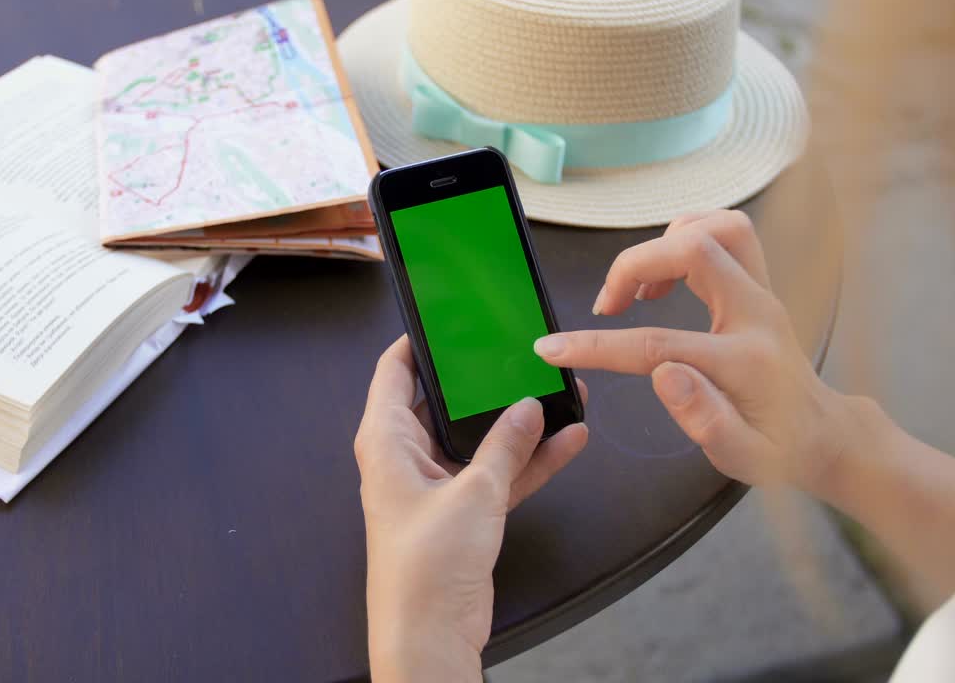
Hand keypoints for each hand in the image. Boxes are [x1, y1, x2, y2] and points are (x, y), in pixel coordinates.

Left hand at [355, 337, 587, 682]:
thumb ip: (506, 446)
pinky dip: (528, 461)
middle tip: (515, 351)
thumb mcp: (474, 494)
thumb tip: (528, 407)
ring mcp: (435, 485)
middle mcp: (406, 457)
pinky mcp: (462, 512)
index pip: (394, 373)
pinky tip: (567, 441)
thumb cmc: (424, 567)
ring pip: (478, 439)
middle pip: (443, 403)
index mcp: (386, 441)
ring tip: (559, 393)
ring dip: (516, 423)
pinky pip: (497, 474)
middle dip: (481, 381)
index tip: (449, 318)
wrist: (429, 636)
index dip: (418, 343)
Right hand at [533, 210, 849, 491]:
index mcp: (745, 362)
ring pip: (719, 227)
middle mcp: (758, 313)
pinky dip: (686, 239)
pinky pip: (727, 233)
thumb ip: (704, 419)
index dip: (597, 345)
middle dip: (634, 265)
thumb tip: (663, 375)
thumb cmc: (777, 451)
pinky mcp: (760, 285)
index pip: (658, 343)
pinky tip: (665, 277)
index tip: (552, 348)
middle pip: (695, 248)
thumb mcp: (741, 457)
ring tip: (641, 288)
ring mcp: (763, 292)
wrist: (823, 433)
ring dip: (665, 243)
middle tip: (607, 306)